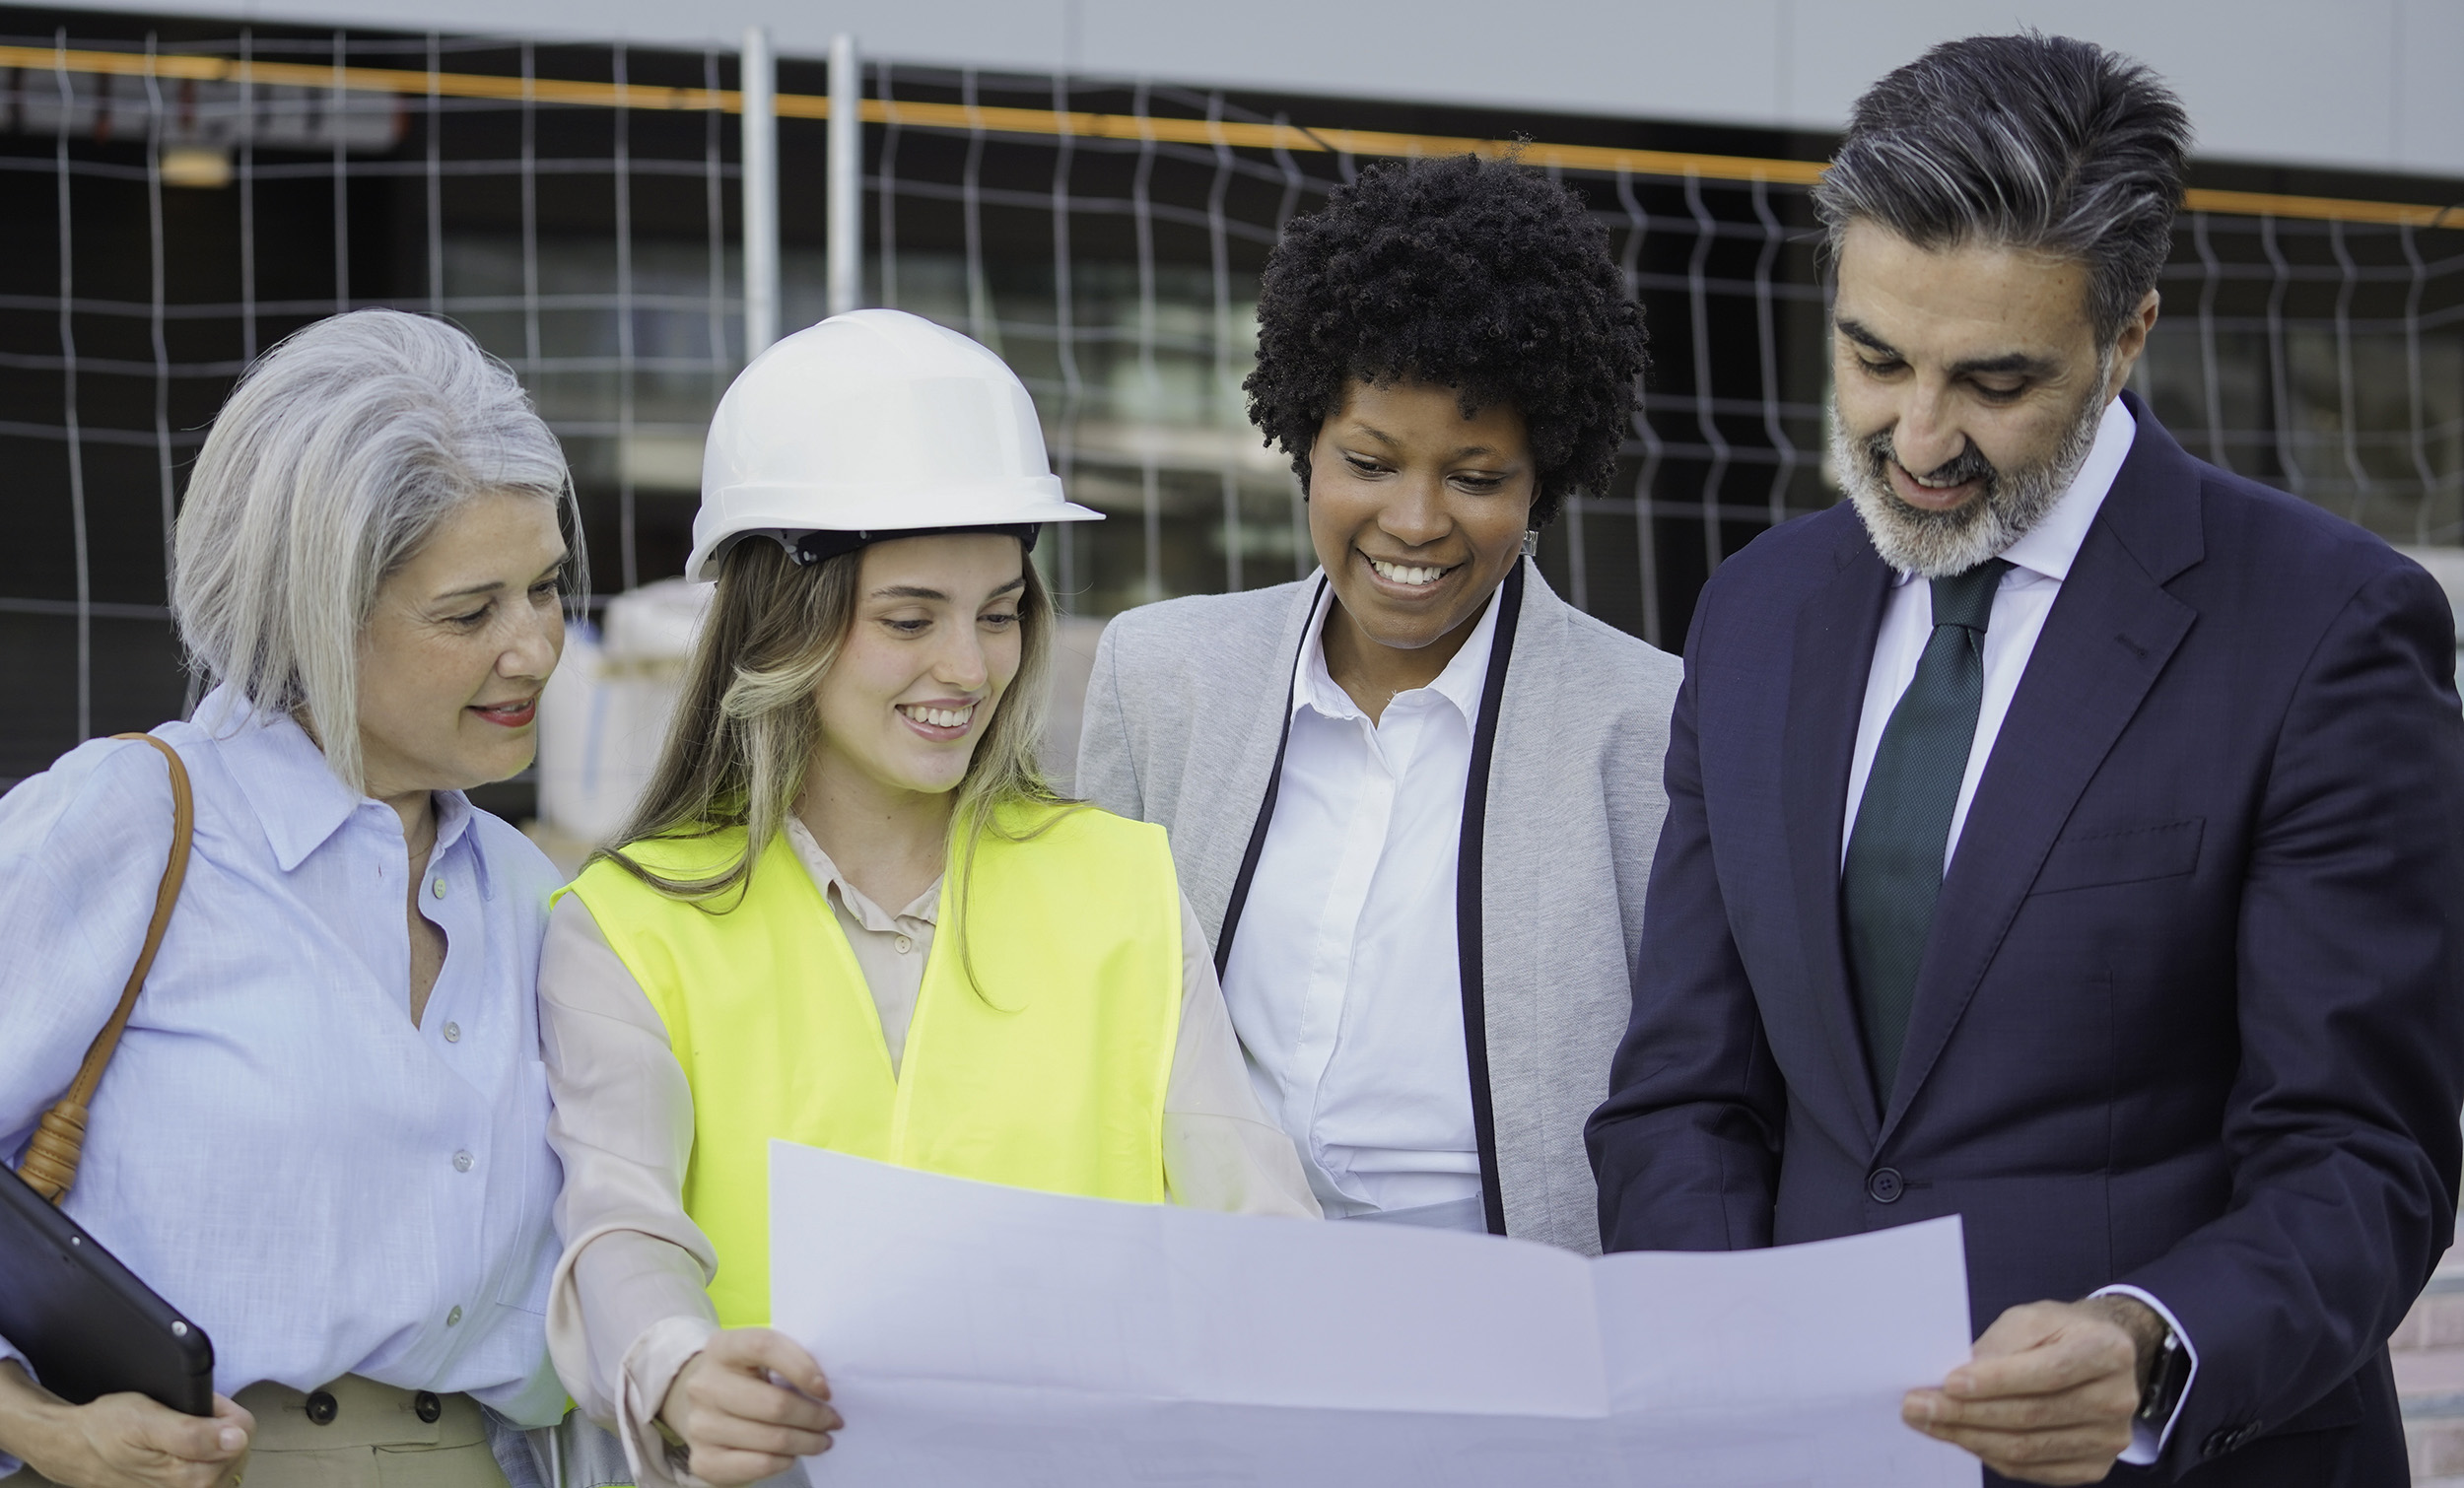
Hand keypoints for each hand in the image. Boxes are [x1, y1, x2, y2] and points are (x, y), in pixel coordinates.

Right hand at [0, 1363, 251, 1487]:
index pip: (244, 1434)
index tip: (198, 1406)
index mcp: (189, 1477)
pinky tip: (183, 1450)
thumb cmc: (106, 1430)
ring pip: (229, 1460)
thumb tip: (237, 1439)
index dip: (223, 1411)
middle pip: (240, 1449)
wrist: (74, 1449)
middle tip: (184, 1418)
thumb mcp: (145, 1420)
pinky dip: (203, 1455)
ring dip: (212, 1442)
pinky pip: (212, 1471)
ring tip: (180, 1434)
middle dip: (220, 1427)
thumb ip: (193, 1432)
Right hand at [656, 1328, 840, 1486]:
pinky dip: (784, 1461)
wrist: (705, 1405)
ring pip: (771, 1439)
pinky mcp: (703, 1459)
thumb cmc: (747, 1377)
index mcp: (722, 1348)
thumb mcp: (761, 1357)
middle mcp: (704, 1385)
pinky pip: (758, 1464)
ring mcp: (700, 1424)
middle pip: (775, 1404)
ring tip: (822, 1440)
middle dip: (815, 1417)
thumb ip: (788, 1360)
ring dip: (807, 1442)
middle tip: (834, 1422)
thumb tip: (826, 1390)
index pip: (764, 1347)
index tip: (826, 1390)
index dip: (802, 1368)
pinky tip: (792, 1454)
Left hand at [1902, 1296, 2157, 1485]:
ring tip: (1928, 1422)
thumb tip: (1958, 1380)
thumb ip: (2001, 1345)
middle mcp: (2117, 1399)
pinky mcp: (2093, 1466)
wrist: (2099, 1356)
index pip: (2047, 1372)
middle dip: (1966, 1412)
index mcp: (2107, 1351)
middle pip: (2032, 1415)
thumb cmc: (2060, 1332)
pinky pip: (2032, 1468)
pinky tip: (1960, 1437)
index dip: (1996, 1381)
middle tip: (1918, 1405)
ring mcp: (2108, 1439)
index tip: (1948, 1382)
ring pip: (2027, 1447)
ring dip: (1968, 1437)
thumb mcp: (2032, 1318)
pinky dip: (1989, 1454)